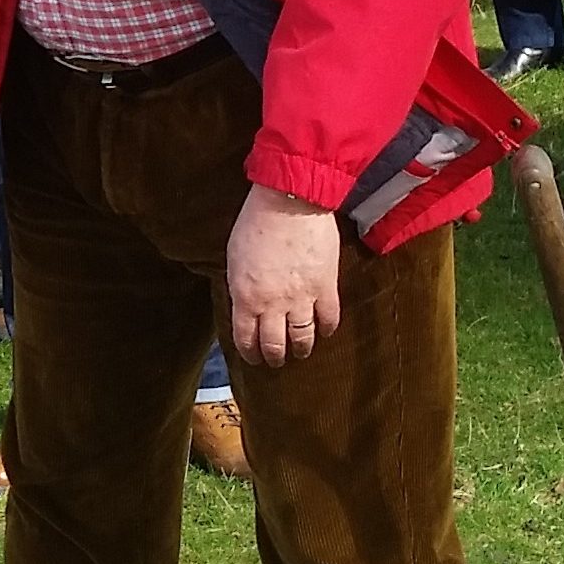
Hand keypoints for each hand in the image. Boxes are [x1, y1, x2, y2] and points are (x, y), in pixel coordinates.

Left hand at [226, 184, 341, 366]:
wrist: (289, 202)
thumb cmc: (255, 224)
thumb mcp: (234, 259)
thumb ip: (240, 288)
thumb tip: (244, 306)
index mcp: (245, 298)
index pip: (246, 339)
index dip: (250, 353)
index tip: (253, 359)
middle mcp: (273, 305)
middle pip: (275, 345)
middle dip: (274, 357)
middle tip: (276, 361)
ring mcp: (301, 298)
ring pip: (302, 337)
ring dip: (301, 349)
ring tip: (301, 352)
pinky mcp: (326, 287)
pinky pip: (329, 318)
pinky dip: (327, 328)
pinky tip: (325, 331)